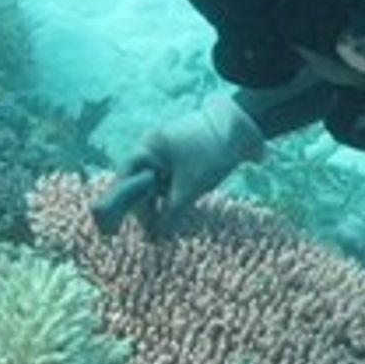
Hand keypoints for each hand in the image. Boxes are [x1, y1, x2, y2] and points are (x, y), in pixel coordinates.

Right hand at [125, 93, 263, 228]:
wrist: (241, 130)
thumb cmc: (210, 154)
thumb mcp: (189, 188)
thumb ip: (170, 212)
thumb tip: (156, 234)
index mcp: (146, 148)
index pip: (125, 181)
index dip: (123, 206)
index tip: (126, 226)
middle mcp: (151, 147)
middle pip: (139, 182)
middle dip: (144, 207)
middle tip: (150, 230)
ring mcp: (166, 149)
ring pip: (155, 181)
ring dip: (157, 201)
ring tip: (162, 223)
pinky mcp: (181, 154)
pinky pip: (167, 177)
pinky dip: (169, 193)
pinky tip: (173, 210)